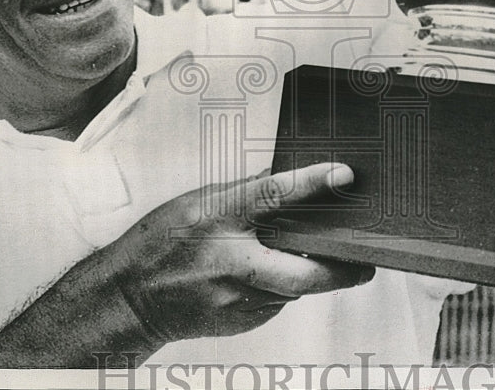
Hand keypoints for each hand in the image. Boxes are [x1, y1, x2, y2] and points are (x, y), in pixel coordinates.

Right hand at [105, 162, 372, 346]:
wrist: (129, 298)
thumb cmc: (160, 242)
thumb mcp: (197, 201)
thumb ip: (242, 195)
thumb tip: (285, 183)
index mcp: (218, 219)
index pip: (271, 196)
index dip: (312, 183)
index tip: (343, 175)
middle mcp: (231, 262)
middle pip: (303, 271)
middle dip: (341, 269)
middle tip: (366, 261)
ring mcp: (237, 298)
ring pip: (294, 287)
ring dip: (306, 272)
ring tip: (305, 255)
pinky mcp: (242, 320)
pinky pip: (276, 301)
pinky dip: (280, 286)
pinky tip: (264, 275)